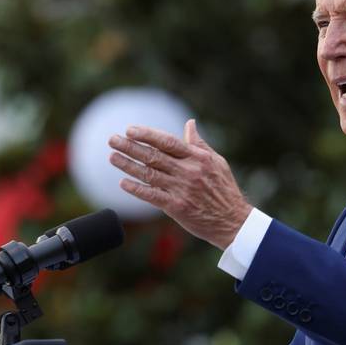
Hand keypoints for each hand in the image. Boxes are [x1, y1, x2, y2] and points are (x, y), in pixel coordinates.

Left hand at [108, 119, 251, 249]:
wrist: (233, 220)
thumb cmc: (225, 189)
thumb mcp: (217, 161)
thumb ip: (199, 144)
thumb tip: (189, 123)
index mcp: (198, 158)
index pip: (168, 142)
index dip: (147, 135)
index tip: (130, 130)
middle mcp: (188, 171)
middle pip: (154, 156)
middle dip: (130, 146)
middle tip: (112, 139)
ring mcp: (182, 189)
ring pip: (149, 174)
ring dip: (128, 165)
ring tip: (112, 157)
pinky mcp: (178, 207)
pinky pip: (153, 196)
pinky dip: (137, 189)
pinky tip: (123, 183)